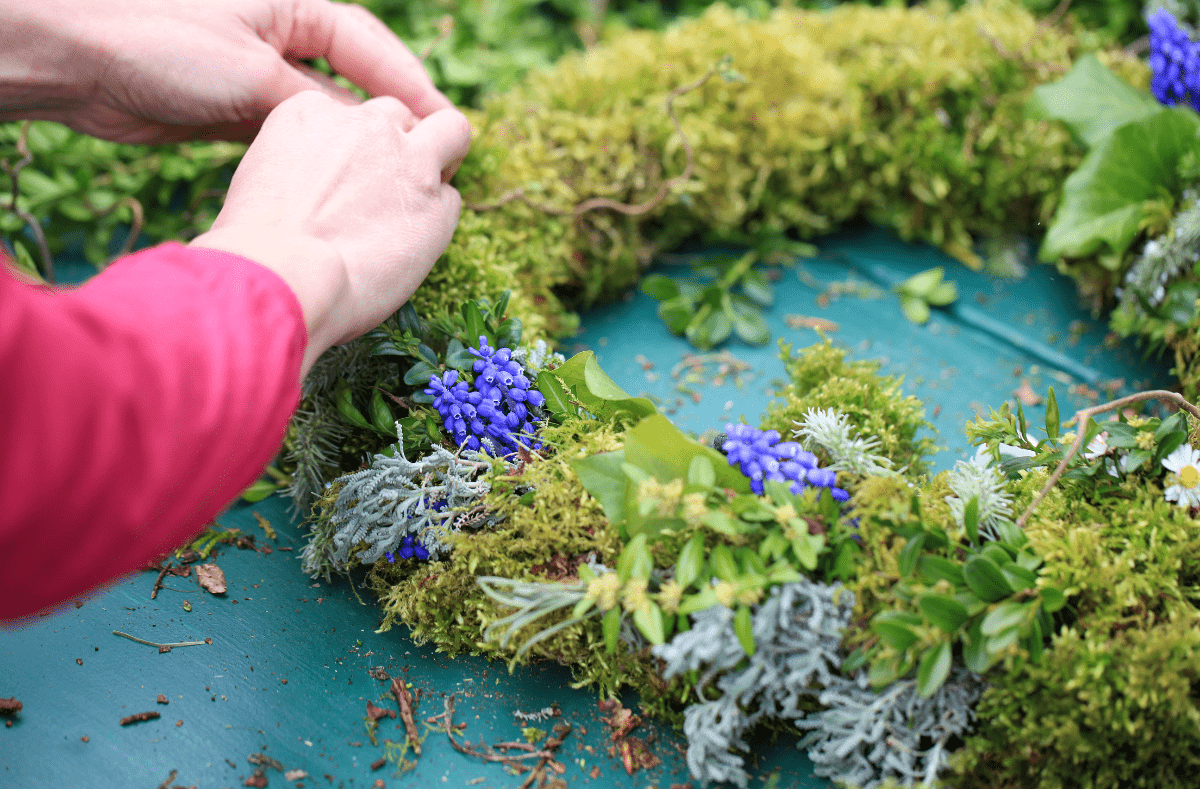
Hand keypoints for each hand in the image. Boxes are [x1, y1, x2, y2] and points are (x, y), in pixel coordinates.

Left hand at [25, 0, 451, 143]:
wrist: (75, 61)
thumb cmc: (163, 44)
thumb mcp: (258, 75)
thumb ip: (321, 108)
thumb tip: (372, 136)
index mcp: (290, 6)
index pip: (368, 45)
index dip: (410, 85)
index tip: (446, 123)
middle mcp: (276, 35)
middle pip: (351, 79)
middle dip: (388, 118)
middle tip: (427, 156)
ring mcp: (253, 73)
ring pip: (322, 112)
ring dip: (352, 143)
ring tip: (391, 177)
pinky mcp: (231, 109)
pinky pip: (291, 134)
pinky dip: (315, 155)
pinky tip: (340, 183)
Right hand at [189, 91, 470, 374]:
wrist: (281, 275)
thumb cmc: (256, 245)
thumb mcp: (263, 180)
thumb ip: (302, 166)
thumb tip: (321, 189)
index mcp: (313, 111)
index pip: (350, 114)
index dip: (352, 149)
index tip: (345, 180)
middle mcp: (366, 124)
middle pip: (400, 113)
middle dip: (402, 140)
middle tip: (393, 183)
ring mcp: (409, 160)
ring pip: (451, 131)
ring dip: (442, 159)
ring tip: (419, 203)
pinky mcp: (438, 204)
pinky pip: (452, 199)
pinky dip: (439, 219)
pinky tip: (414, 247)